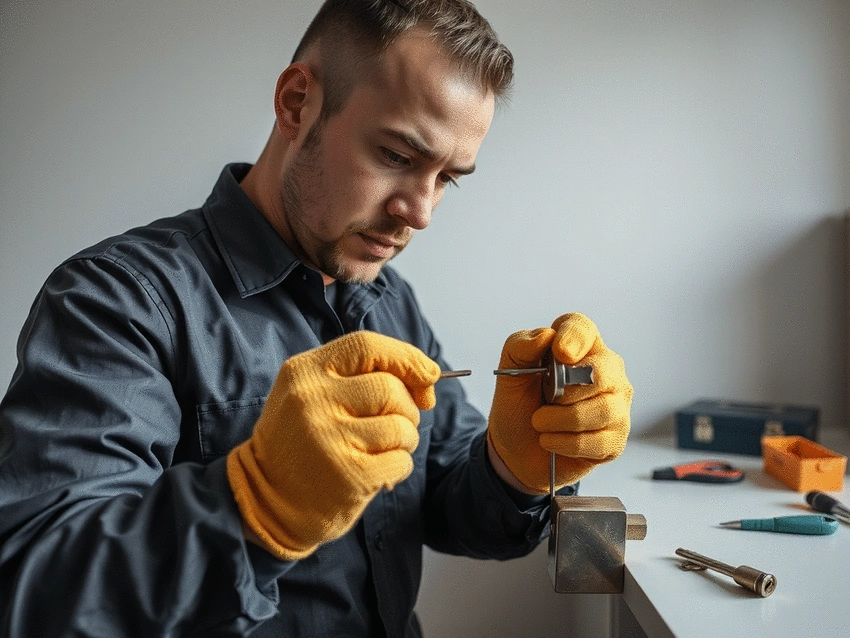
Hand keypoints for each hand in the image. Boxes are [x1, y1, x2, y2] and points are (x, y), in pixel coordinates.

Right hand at [227, 331, 440, 559]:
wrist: (266, 500)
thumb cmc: (302, 440)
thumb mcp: (313, 393)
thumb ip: (363, 375)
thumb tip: (428, 378)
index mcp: (303, 372)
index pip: (367, 346)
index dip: (406, 357)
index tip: (427, 375)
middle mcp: (313, 402)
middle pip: (391, 388)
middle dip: (407, 407)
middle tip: (394, 424)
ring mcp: (330, 439)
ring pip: (401, 426)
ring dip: (405, 439)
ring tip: (381, 449)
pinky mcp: (349, 476)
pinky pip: (401, 461)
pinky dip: (399, 466)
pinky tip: (377, 472)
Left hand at [487, 313, 631, 492]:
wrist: (516, 451)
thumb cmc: (519, 407)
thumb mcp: (509, 375)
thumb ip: (520, 348)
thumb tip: (544, 335)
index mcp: (579, 347)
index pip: (584, 329)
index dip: (574, 337)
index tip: (560, 353)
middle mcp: (606, 372)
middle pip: (601, 371)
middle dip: (566, 391)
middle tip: (544, 400)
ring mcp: (616, 405)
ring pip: (602, 409)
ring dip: (561, 420)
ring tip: (540, 423)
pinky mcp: (616, 438)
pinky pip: (598, 440)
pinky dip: (566, 443)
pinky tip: (552, 441)